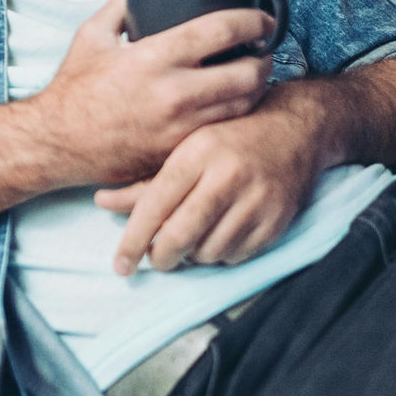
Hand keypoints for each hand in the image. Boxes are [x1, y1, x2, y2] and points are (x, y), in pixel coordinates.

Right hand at [27, 0, 275, 188]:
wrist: (57, 142)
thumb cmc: (74, 90)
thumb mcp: (91, 36)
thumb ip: (118, 7)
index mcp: (154, 58)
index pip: (222, 31)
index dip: (253, 21)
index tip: (262, 19)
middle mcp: (173, 94)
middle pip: (247, 73)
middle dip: (265, 58)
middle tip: (264, 49)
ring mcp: (180, 127)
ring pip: (243, 106)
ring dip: (256, 88)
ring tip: (253, 75)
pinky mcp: (179, 151)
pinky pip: (223, 130)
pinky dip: (235, 115)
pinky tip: (232, 104)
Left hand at [97, 86, 330, 275]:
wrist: (295, 130)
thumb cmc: (227, 140)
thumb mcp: (184, 149)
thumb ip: (144, 182)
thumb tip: (101, 202)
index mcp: (198, 152)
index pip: (154, 205)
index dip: (132, 240)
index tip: (120, 264)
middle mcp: (228, 175)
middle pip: (180, 236)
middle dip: (161, 257)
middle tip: (155, 259)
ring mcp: (257, 200)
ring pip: (207, 252)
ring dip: (192, 254)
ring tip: (191, 237)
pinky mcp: (277, 221)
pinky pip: (236, 256)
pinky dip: (220, 254)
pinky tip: (218, 234)